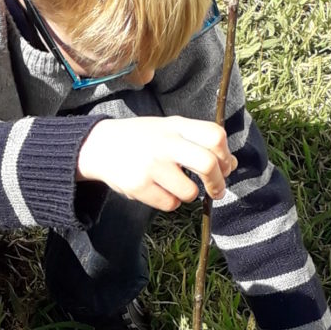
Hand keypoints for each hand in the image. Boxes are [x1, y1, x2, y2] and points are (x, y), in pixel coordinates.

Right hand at [77, 116, 236, 211]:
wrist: (99, 146)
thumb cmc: (143, 139)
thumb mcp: (170, 130)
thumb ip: (200, 142)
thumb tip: (231, 165)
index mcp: (176, 126)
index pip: (215, 135)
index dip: (225, 155)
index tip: (224, 167)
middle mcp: (165, 143)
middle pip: (208, 164)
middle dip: (217, 182)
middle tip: (216, 190)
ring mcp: (151, 165)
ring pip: (190, 192)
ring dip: (189, 194)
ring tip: (174, 185)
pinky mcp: (138, 186)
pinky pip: (170, 203)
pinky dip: (170, 201)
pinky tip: (157, 189)